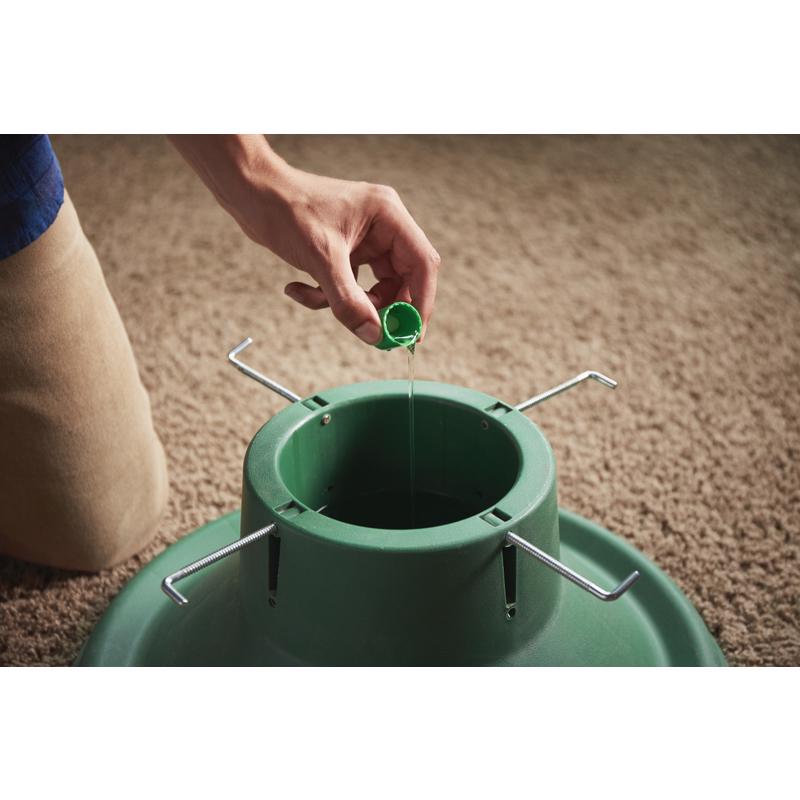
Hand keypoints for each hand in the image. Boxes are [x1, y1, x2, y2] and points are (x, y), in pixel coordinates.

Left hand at [170, 135, 439, 343]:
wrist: (250, 192)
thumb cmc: (286, 209)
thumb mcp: (321, 260)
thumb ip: (349, 301)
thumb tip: (373, 334)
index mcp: (388, 216)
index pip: (422, 264)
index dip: (421, 302)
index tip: (411, 334)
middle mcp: (383, 226)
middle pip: (402, 280)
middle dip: (381, 308)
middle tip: (368, 332)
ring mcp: (364, 239)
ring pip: (374, 287)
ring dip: (348, 303)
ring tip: (317, 299)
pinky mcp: (346, 250)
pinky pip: (350, 285)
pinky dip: (328, 296)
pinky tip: (298, 288)